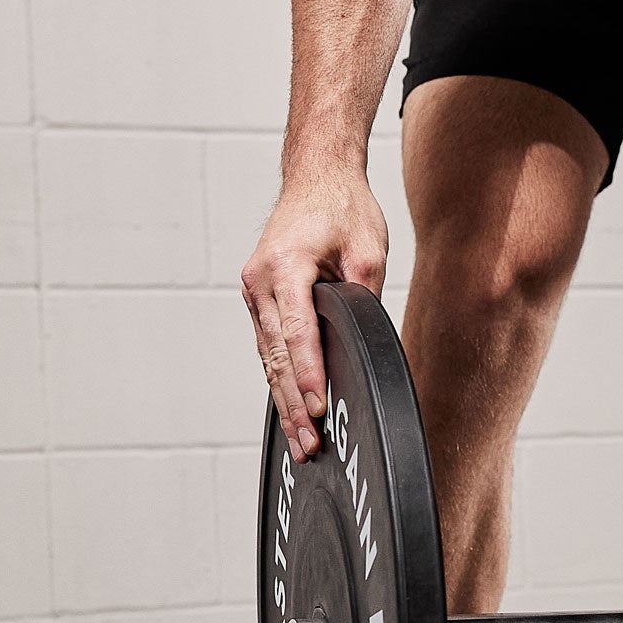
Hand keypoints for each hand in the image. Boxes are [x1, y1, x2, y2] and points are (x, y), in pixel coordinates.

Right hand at [240, 168, 388, 461]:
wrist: (316, 176)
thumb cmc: (342, 208)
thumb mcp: (368, 250)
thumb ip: (363, 299)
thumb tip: (360, 344)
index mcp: (285, 265)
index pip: (297, 331)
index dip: (309, 374)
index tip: (320, 408)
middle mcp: (260, 280)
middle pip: (278, 355)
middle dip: (295, 405)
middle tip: (310, 446)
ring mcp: (254, 291)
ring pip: (269, 358)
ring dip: (285, 402)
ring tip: (301, 441)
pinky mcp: (259, 299)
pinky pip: (269, 347)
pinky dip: (280, 380)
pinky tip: (291, 411)